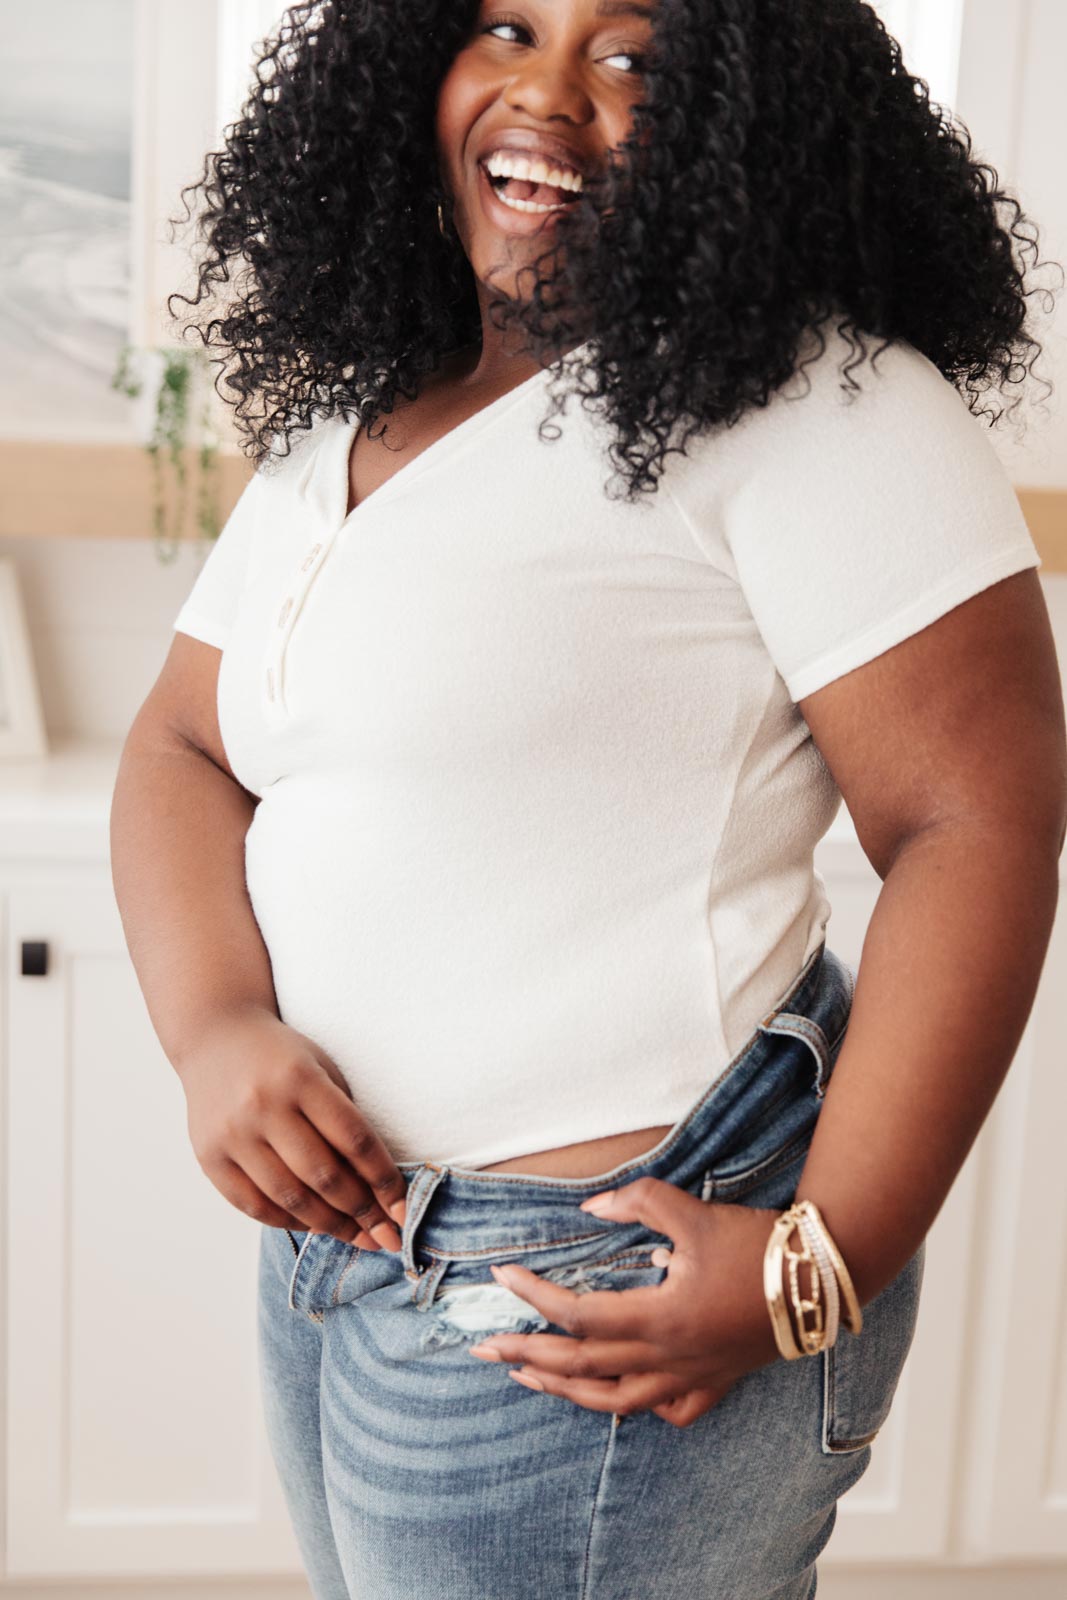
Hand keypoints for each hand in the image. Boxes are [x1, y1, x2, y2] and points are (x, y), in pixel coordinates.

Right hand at [178, 1004, 407, 1250]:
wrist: (215, 1038)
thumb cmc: (283, 1058)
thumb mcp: (322, 1070)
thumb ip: (344, 1122)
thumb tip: (376, 1189)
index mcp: (301, 1078)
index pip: (354, 1140)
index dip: (383, 1181)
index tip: (403, 1210)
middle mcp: (264, 1105)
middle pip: (323, 1175)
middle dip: (361, 1214)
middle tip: (387, 1239)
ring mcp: (232, 1133)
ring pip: (289, 1198)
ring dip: (329, 1226)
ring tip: (357, 1239)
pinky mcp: (208, 1156)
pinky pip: (253, 1205)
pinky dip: (287, 1222)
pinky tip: (313, 1226)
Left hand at [467, 1177, 785, 1427]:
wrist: (821, 1279)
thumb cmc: (758, 1245)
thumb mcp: (693, 1212)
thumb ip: (637, 1203)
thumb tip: (590, 1208)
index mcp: (659, 1317)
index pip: (576, 1315)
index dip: (534, 1297)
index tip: (502, 1278)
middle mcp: (668, 1358)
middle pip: (580, 1366)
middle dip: (526, 1356)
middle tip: (484, 1346)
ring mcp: (691, 1378)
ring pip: (613, 1400)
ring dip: (563, 1389)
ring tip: (527, 1377)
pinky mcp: (715, 1385)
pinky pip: (666, 1411)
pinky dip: (633, 1407)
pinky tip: (613, 1396)